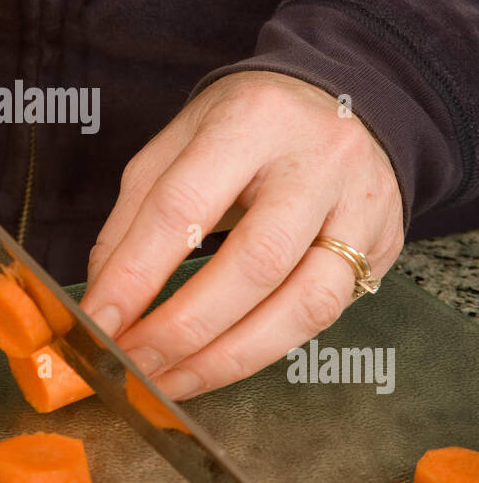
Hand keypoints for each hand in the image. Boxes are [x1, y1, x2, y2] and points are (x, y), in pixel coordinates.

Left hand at [81, 71, 403, 397]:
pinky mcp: (385, 246)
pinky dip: (265, 350)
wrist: (344, 102)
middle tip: (132, 364)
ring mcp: (360, 206)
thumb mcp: (182, 141)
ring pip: (302, 304)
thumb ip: (136, 214)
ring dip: (227, 358)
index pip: (183, 206)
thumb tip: (104, 295)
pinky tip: (221, 363)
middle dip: (182, 328)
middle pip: (253, 262)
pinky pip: (326, 317)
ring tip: (171, 381)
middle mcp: (318, 160)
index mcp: (252, 119)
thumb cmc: (250, 126)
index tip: (96, 321)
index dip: (134, 274)